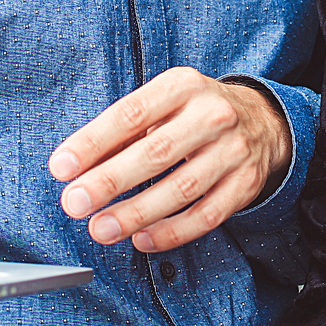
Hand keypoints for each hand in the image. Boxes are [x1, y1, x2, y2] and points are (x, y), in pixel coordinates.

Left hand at [50, 67, 290, 253]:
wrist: (264, 121)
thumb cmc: (196, 112)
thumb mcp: (164, 102)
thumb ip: (124, 130)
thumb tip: (77, 165)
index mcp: (183, 86)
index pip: (131, 114)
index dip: (93, 142)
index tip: (61, 167)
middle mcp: (212, 115)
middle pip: (156, 153)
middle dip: (110, 181)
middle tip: (75, 202)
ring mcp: (233, 152)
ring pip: (181, 190)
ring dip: (136, 213)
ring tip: (101, 228)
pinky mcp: (245, 184)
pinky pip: (205, 216)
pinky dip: (171, 232)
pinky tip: (142, 239)